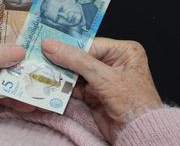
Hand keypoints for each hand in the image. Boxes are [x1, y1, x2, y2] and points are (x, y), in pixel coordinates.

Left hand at [0, 21, 33, 126]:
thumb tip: (17, 52)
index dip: (16, 27)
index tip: (38, 31)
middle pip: (3, 51)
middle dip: (22, 58)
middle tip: (45, 62)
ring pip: (0, 72)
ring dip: (17, 80)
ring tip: (38, 87)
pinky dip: (7, 97)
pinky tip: (22, 102)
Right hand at [42, 38, 161, 142]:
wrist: (138, 134)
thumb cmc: (133, 103)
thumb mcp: (104, 77)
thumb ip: (76, 60)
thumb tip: (51, 45)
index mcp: (123, 52)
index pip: (90, 44)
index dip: (68, 45)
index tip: (46, 45)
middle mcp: (112, 62)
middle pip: (80, 57)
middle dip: (62, 60)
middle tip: (40, 57)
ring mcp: (102, 78)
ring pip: (75, 72)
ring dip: (60, 74)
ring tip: (42, 70)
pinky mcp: (94, 92)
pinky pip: (75, 86)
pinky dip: (63, 87)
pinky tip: (50, 84)